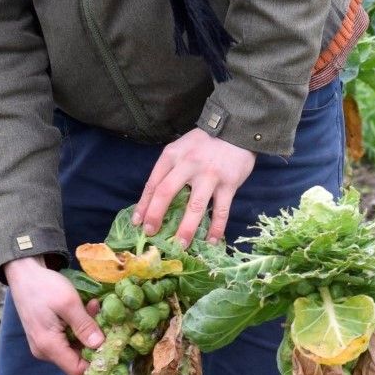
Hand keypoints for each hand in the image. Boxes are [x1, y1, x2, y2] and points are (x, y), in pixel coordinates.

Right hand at [4, 256, 103, 374]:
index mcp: (48, 346)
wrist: (24, 274)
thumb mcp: (68, 303)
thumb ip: (84, 325)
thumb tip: (100, 345)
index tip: (110, 342)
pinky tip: (84, 310)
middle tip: (101, 316)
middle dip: (93, 340)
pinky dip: (78, 327)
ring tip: (92, 307)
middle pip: (77, 358)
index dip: (96, 360)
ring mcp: (44, 344)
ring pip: (74, 347)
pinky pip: (67, 339)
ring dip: (87, 331)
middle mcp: (45, 351)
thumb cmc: (44, 286)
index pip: (76, 369)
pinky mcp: (47, 336)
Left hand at [134, 128, 256, 246]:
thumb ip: (169, 169)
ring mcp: (210, 175)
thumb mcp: (180, 148)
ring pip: (195, 207)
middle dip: (156, 216)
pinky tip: (211, 241)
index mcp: (172, 155)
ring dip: (186, 229)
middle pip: (167, 193)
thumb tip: (155, 201)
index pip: (153, 183)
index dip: (143, 205)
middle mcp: (188, 164)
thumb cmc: (204, 142)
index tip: (138, 223)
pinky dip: (216, 228)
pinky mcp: (229, 184)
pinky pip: (221, 211)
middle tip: (151, 235)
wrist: (236, 129)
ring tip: (180, 246)